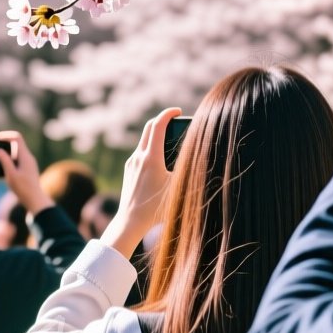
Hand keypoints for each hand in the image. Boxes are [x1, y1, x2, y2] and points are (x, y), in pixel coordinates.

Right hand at [0, 131, 53, 215]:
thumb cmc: (23, 188)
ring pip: (17, 152)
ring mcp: (29, 163)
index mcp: (25, 156)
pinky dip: (10, 160)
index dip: (6, 135)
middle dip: (5, 144)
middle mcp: (28, 157)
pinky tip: (4, 169)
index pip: (17, 137)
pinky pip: (18, 159)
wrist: (35, 199)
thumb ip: (5, 161)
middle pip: (16, 144)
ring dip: (7, 153)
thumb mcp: (11, 175)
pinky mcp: (28, 169)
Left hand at [101, 108, 179, 256]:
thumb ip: (189, 173)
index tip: (178, 111)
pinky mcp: (129, 169)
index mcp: (151, 157)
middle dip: (162, 120)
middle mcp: (139, 156)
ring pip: (144, 140)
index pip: (158, 125)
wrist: (130, 221)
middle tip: (175, 120)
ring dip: (156, 134)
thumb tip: (203, 162)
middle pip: (149, 127)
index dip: (168, 114)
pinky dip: (151, 147)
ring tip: (170, 140)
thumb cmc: (155, 208)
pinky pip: (140, 152)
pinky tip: (160, 159)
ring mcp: (132, 162)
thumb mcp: (177, 188)